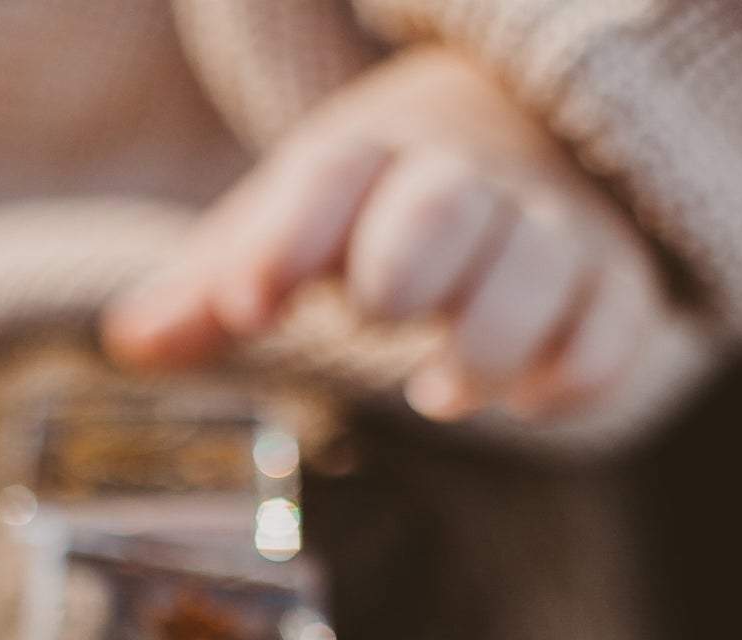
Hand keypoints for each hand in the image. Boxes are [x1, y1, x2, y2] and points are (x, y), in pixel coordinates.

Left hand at [103, 46, 670, 422]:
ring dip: (491, 334)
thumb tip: (127, 342)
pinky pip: (613, 326)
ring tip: (440, 390)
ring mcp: (549, 233)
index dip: (288, 236)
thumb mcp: (292, 228)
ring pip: (537, 268)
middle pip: (443, 206)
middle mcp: (467, 186)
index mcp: (374, 163)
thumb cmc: (381, 209)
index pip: (332, 176)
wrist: (530, 138)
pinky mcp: (612, 287)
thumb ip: (214, 289)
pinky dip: (579, 368)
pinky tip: (531, 400)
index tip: (250, 302)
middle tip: (372, 316)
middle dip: (407, 261)